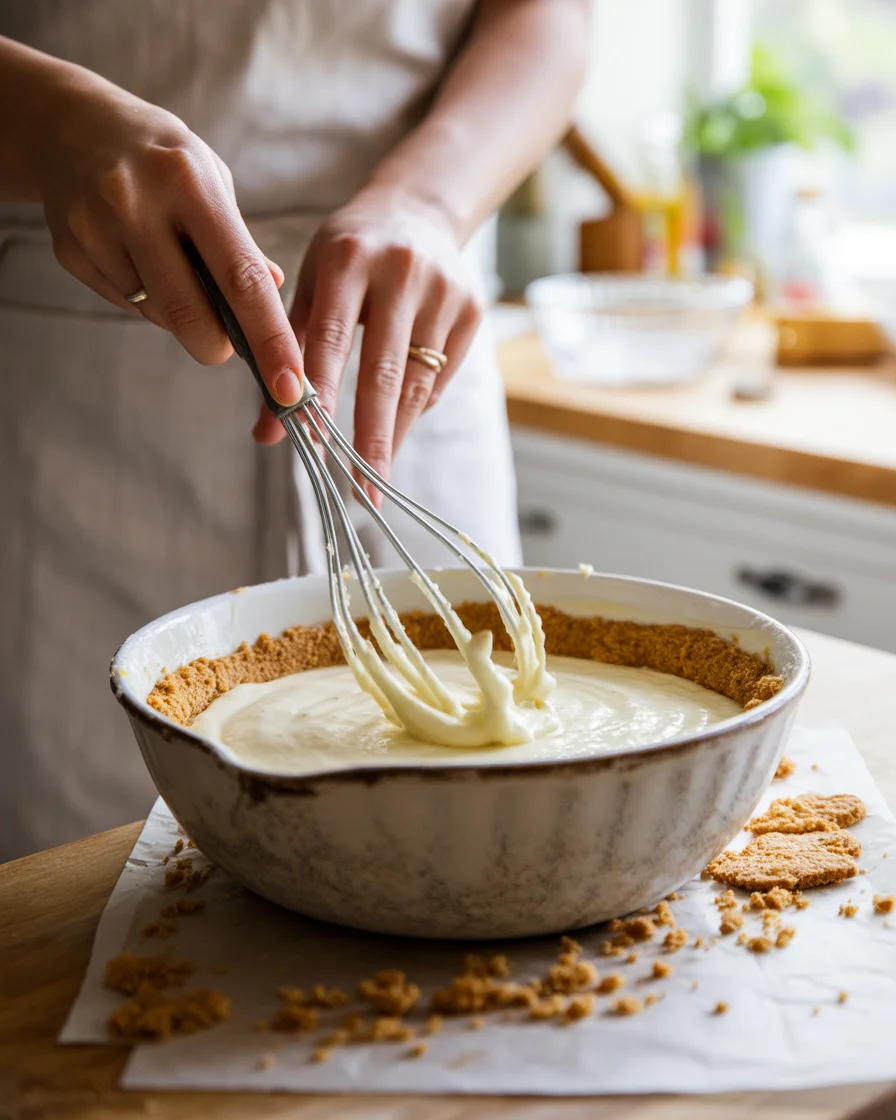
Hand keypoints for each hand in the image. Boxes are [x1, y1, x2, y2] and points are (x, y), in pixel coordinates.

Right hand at [27, 67, 303, 407]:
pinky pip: (125, 304)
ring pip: (156, 315)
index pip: (240, 278)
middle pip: (189, 314)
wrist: (74, 127)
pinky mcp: (71, 252)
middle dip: (219, 347)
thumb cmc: (164, 161)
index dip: (270, 339)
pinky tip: (140, 261)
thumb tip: (273, 297)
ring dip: (180, 316)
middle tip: (229, 343)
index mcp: (188, 182)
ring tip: (174, 267)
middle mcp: (136, 203)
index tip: (290, 385)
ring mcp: (96, 229)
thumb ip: (242, 245)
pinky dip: (146, 300)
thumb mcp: (214, 182)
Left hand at [253, 188, 483, 502]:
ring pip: (419, 382)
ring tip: (377, 477)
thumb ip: (286, 354)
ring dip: (396, 435)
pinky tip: (398, 424)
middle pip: (385, 370)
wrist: (416, 210)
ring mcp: (444, 289)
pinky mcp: (473, 308)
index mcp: (346, 256)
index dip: (322, 393)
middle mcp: (400, 269)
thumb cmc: (347, 258)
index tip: (314, 444)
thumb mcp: (309, 285)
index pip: (330, 336)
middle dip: (371, 437)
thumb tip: (267, 433)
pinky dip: (417, 407)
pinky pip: (442, 377)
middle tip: (361, 491)